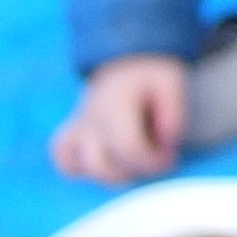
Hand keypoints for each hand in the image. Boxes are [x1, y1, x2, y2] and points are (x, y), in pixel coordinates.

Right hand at [53, 55, 187, 183]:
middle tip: (156, 159)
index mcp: (115, 105)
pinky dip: (79, 168)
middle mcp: (90, 118)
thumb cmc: (151, 76)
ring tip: (133, 162)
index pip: (127, 147)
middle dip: (134, 170)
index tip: (169, 158)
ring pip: (79, 165)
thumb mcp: (171, 83)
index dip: (151, 160)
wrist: (127, 62)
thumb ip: (173, 112)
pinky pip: (62, 157)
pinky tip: (105, 163)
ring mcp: (77, 126)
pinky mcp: (70, 132)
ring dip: (110, 175)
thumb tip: (167, 141)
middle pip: (102, 164)